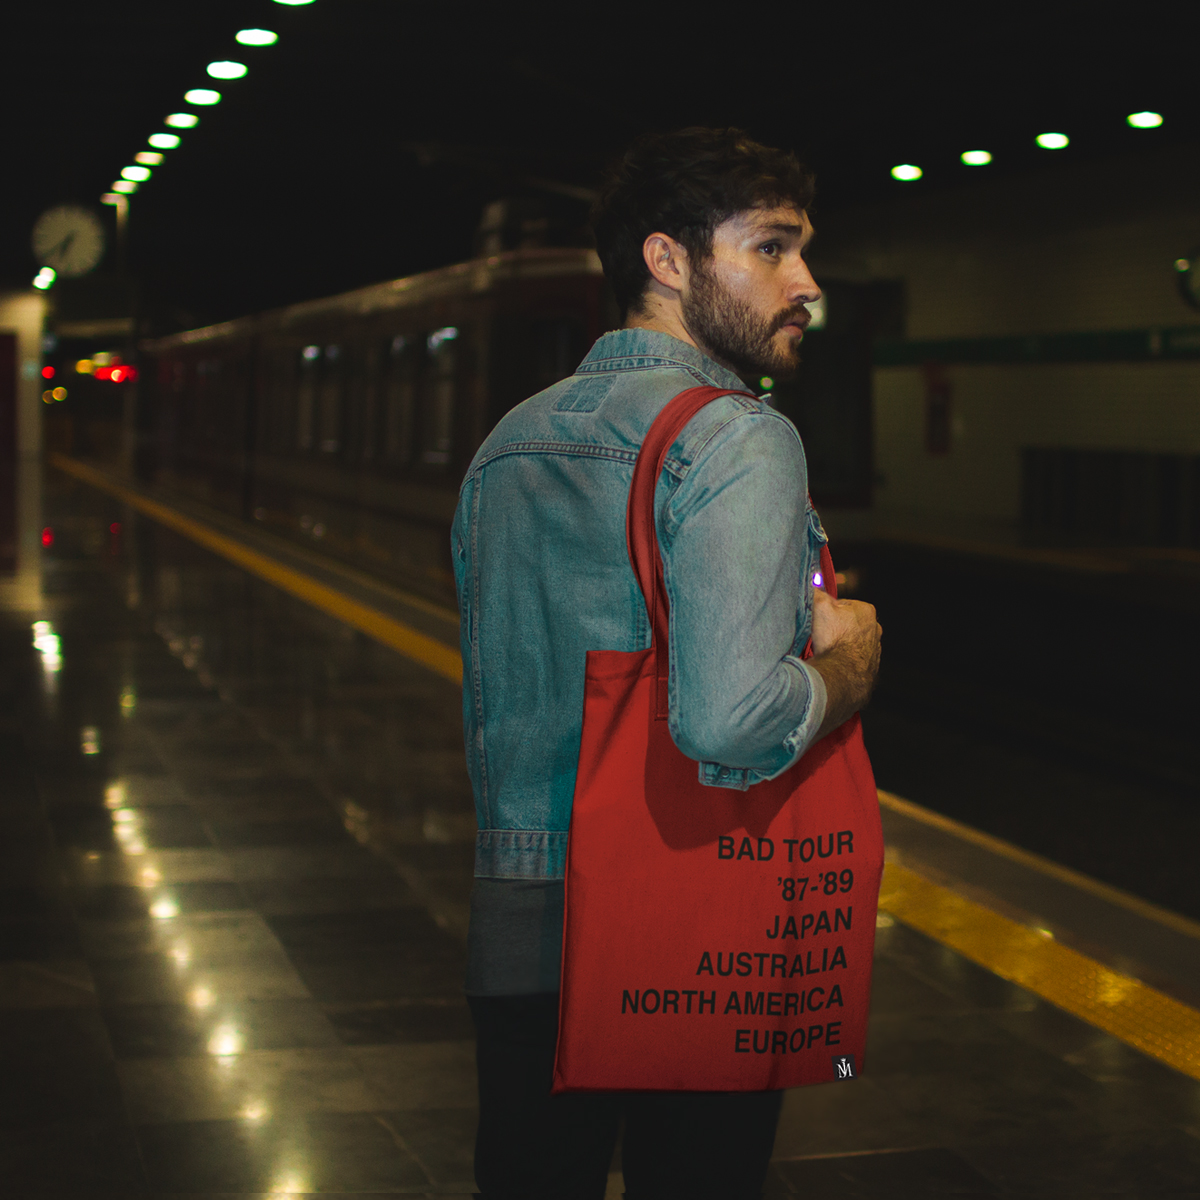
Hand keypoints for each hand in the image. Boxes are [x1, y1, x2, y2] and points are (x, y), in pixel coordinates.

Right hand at [808, 589, 880, 736]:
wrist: (843, 675)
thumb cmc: (835, 640)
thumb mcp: (820, 608)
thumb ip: (817, 593)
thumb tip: (812, 587)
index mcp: (866, 610)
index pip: (841, 605)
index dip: (826, 612)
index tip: (818, 621)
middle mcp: (875, 628)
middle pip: (847, 623)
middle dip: (835, 628)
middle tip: (821, 636)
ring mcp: (875, 648)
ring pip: (851, 641)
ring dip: (840, 644)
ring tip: (826, 650)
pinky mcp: (871, 665)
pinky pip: (854, 658)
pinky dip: (845, 659)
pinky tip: (834, 661)